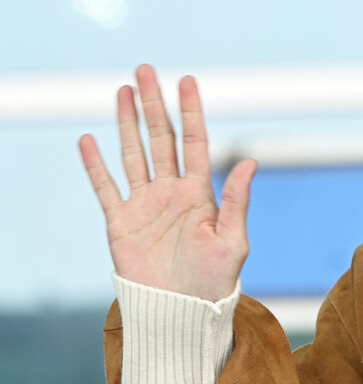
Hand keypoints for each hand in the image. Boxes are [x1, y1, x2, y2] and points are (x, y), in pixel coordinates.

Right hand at [79, 64, 256, 300]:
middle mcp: (171, 194)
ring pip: (133, 154)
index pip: (194, 143)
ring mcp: (144, 206)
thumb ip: (236, 201)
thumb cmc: (214, 283)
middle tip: (145, 70)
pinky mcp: (120, 224)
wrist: (181, 314)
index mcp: (200, 195)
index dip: (190, 112)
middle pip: (160, 140)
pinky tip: (89, 139)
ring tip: (123, 91)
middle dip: (154, 105)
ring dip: (127, 123)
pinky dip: (95, 165)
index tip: (186, 80)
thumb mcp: (232, 241)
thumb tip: (252, 162)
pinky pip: (105, 188)